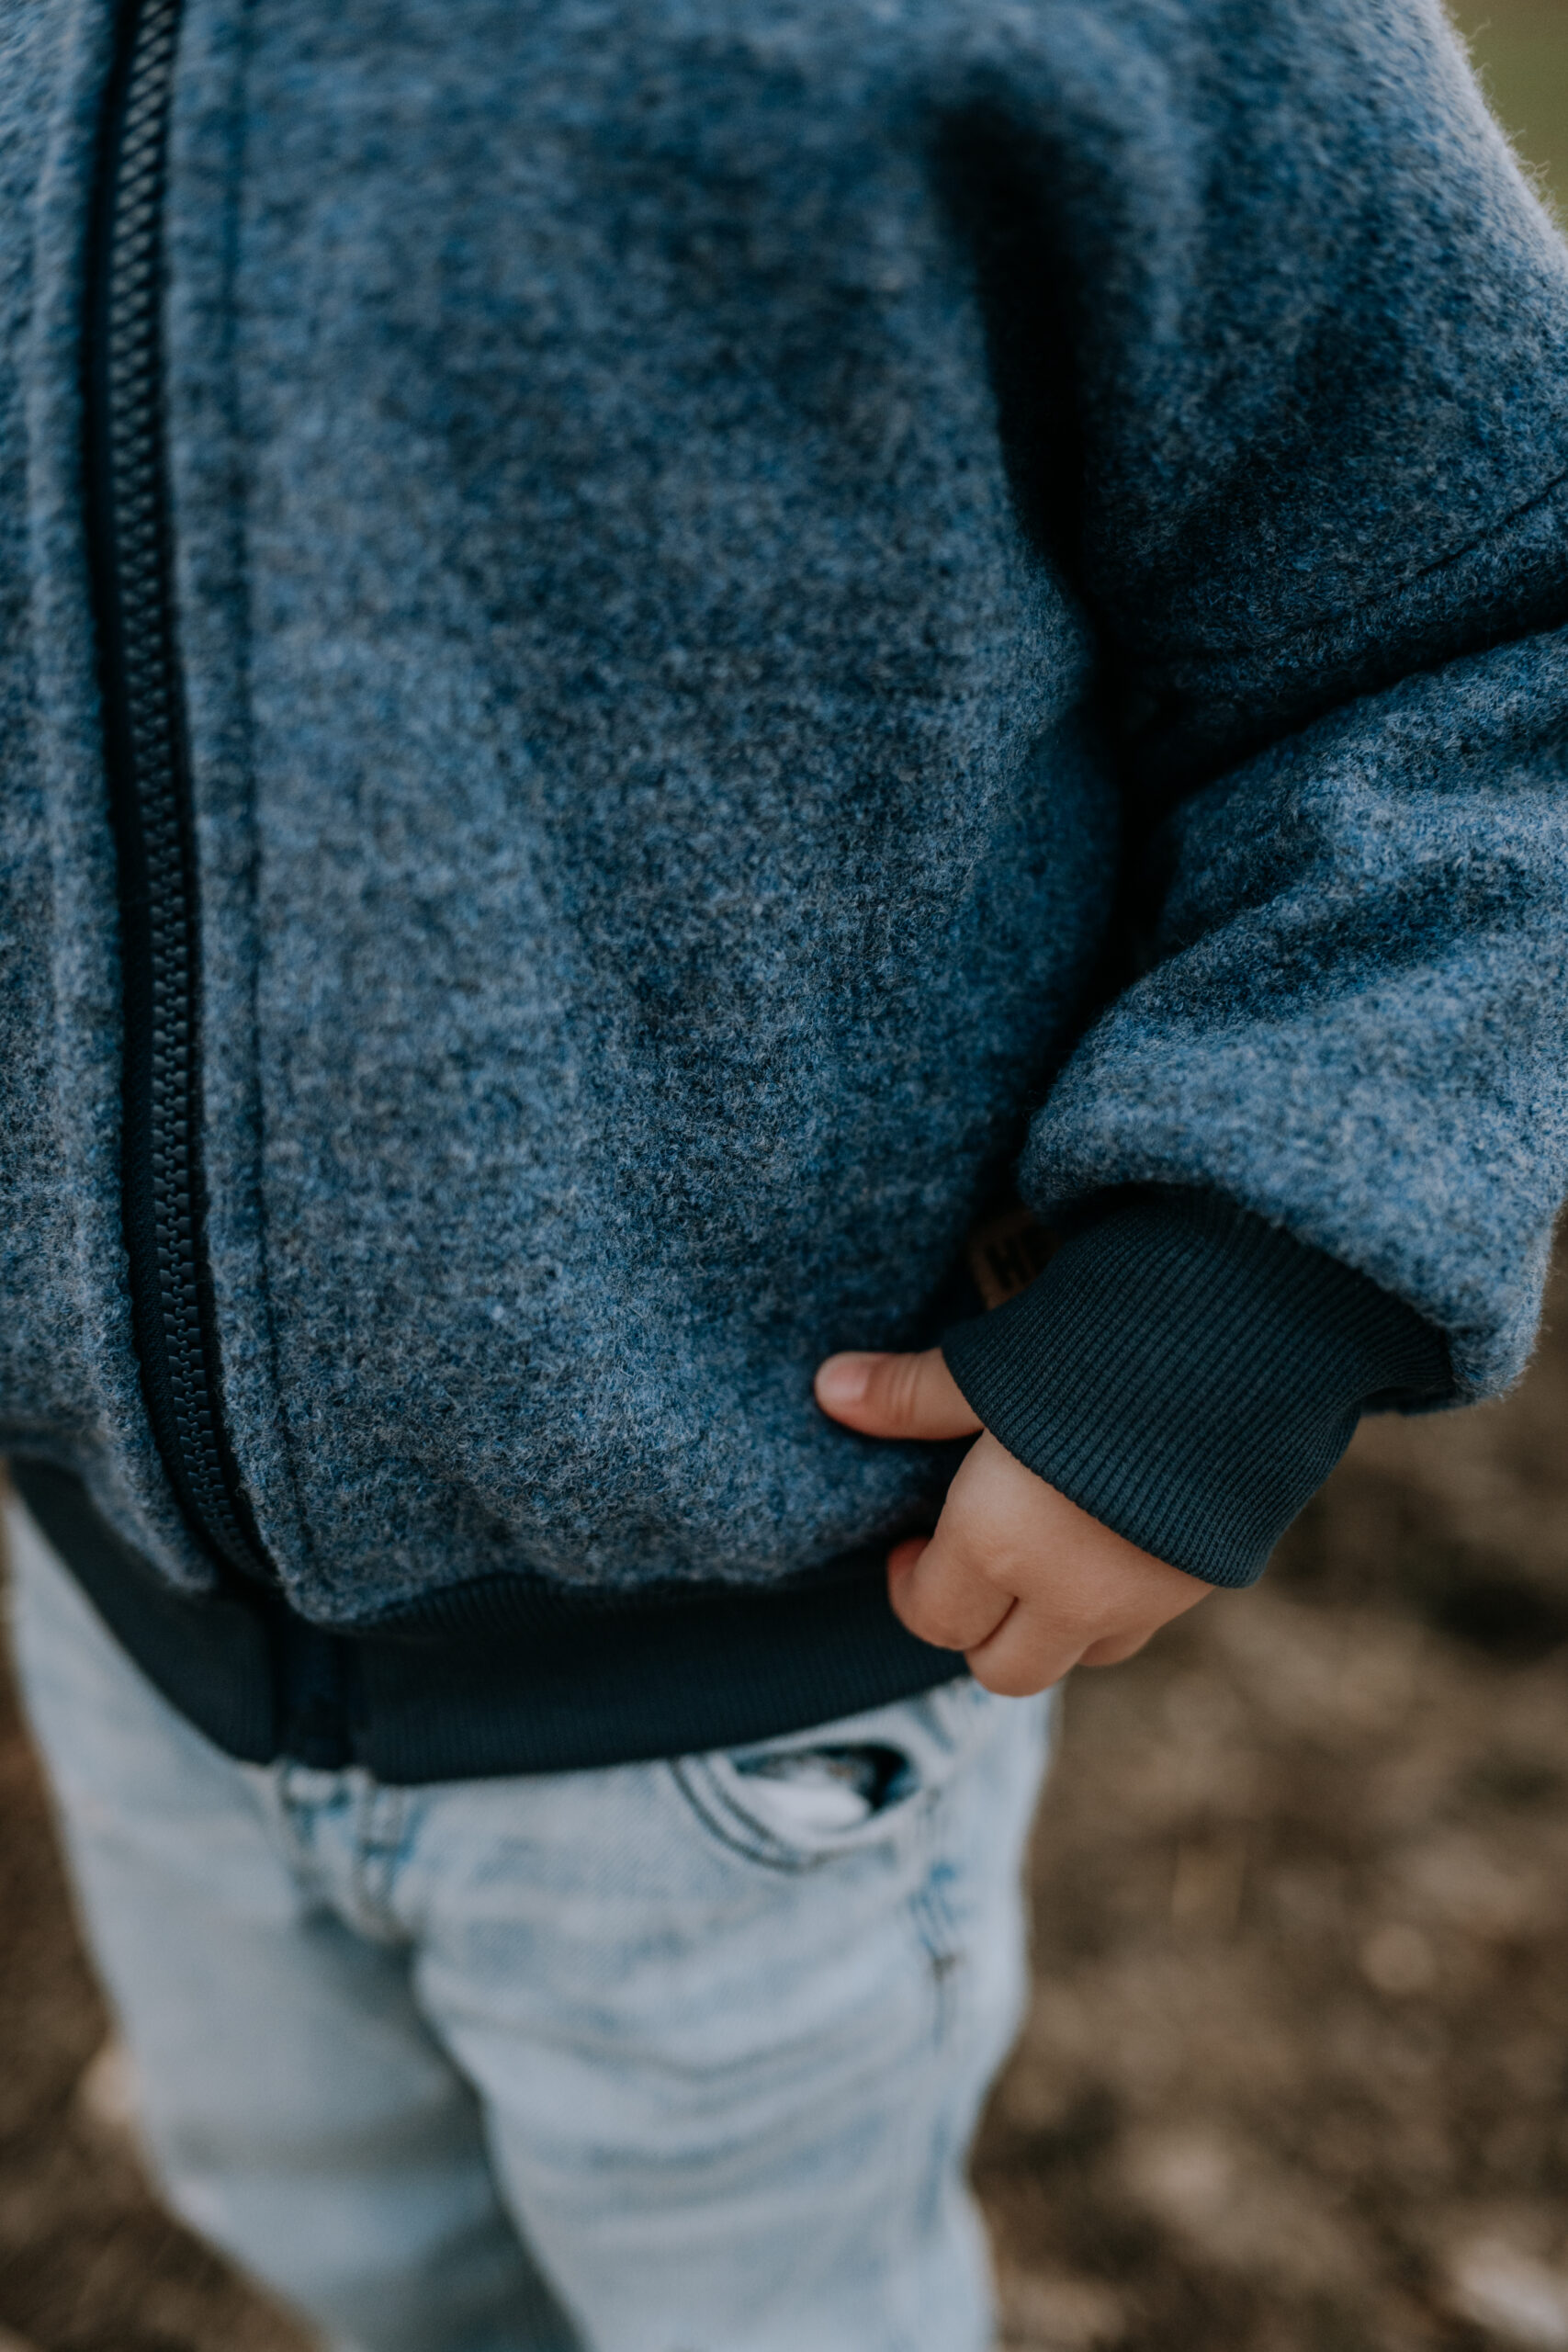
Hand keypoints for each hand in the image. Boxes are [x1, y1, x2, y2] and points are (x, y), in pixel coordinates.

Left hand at [813, 1346, 1208, 1694]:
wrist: (1252, 1342)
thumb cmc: (1105, 1344)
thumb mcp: (993, 1364)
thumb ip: (910, 1395)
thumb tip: (828, 1389)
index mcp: (999, 1545)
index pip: (934, 1620)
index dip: (910, 1588)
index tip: (913, 1542)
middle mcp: (1073, 1594)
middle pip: (1003, 1668)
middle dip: (974, 1627)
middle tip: (970, 1557)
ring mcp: (1148, 1598)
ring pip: (1079, 1656)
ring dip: (1048, 1625)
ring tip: (1041, 1548)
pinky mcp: (1208, 1581)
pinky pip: (1141, 1624)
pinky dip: (1111, 1602)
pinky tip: (1109, 1528)